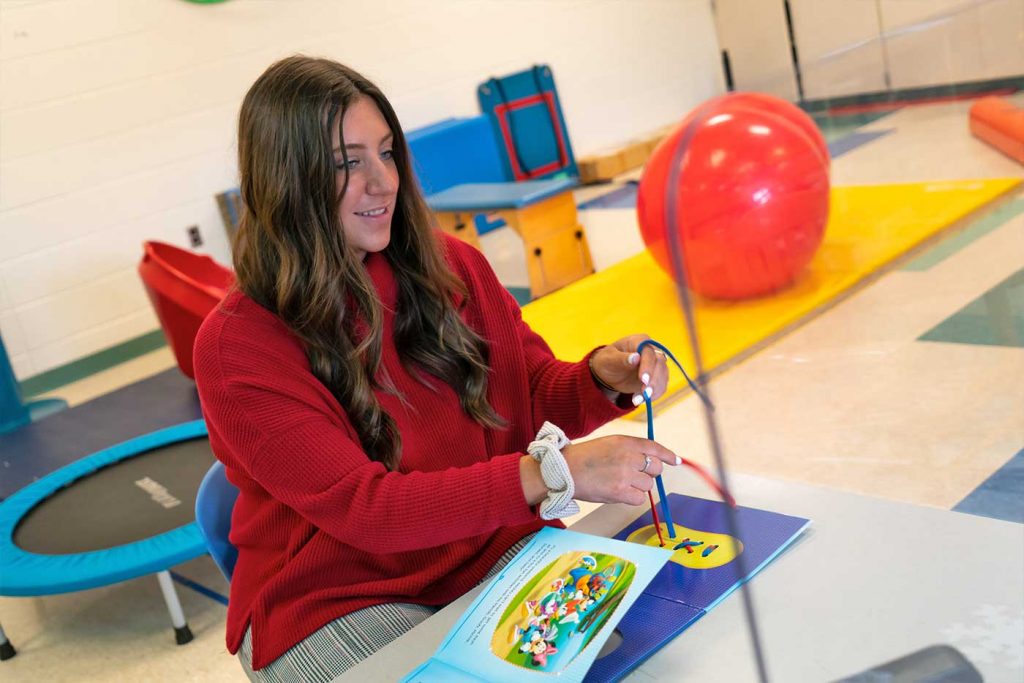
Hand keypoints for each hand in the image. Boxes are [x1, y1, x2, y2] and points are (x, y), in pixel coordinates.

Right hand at [562, 436, 679, 505]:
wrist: (564, 470)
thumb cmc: (584, 458)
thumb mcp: (609, 444)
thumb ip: (629, 449)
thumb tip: (649, 461)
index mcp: (625, 442)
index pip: (654, 447)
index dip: (667, 455)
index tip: (675, 461)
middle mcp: (628, 456)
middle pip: (655, 468)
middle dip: (649, 473)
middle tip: (635, 476)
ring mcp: (625, 474)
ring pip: (648, 485)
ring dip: (638, 487)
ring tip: (620, 483)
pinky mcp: (620, 492)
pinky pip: (639, 498)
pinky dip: (632, 498)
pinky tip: (619, 493)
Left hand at [590, 334, 667, 405]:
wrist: (609, 372)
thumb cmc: (607, 361)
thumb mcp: (608, 359)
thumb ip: (621, 358)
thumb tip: (636, 358)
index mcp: (640, 341)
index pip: (649, 352)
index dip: (648, 366)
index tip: (643, 380)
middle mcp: (652, 350)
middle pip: (660, 364)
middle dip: (653, 380)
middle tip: (644, 393)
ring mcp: (656, 364)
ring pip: (663, 376)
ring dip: (654, 390)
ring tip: (637, 400)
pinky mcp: (656, 377)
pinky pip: (661, 386)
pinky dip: (653, 395)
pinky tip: (640, 400)